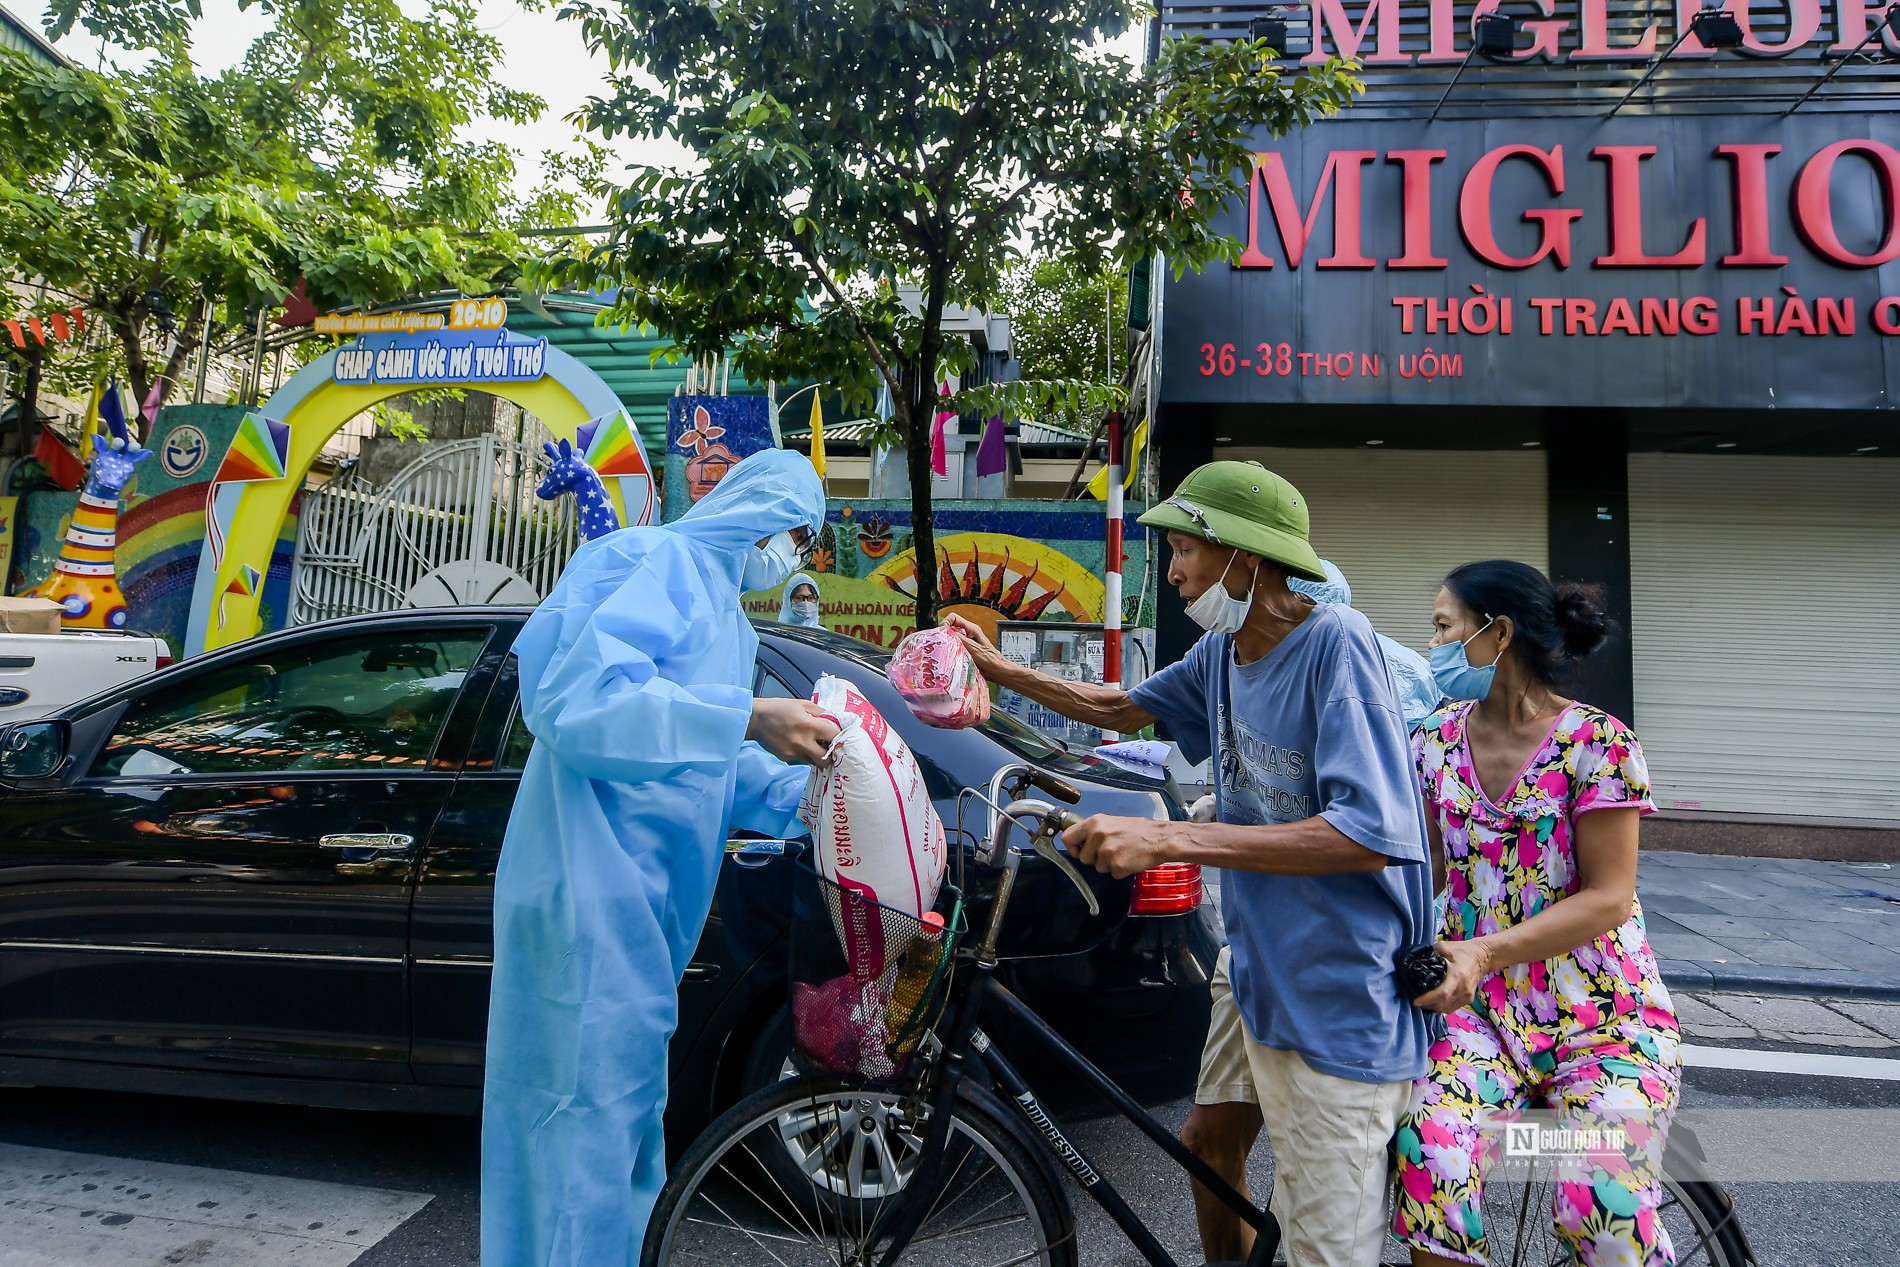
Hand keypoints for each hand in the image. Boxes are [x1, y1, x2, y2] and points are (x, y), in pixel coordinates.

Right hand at [747, 698, 840, 766]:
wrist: (755, 719)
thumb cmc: (778, 708)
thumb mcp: (803, 704)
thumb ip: (821, 713)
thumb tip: (834, 721)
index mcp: (809, 726)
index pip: (835, 737)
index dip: (839, 737)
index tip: (838, 735)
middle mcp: (803, 743)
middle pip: (827, 759)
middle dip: (831, 754)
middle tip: (829, 746)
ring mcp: (794, 753)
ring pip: (815, 762)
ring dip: (818, 755)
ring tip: (814, 745)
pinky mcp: (786, 758)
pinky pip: (802, 760)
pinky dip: (805, 754)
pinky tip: (799, 744)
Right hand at [941, 614, 1007, 677]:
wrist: (997, 671)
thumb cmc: (991, 660)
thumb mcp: (974, 649)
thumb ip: (961, 640)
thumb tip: (947, 633)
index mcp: (972, 629)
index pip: (954, 618)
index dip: (946, 623)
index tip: (942, 633)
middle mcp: (968, 634)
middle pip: (950, 628)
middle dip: (944, 634)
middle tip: (942, 644)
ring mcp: (966, 642)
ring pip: (951, 638)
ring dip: (947, 644)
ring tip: (945, 651)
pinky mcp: (964, 650)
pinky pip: (953, 647)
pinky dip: (950, 651)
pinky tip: (950, 657)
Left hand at [1061, 813, 1180, 878]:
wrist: (1161, 838)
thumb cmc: (1139, 830)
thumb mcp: (1111, 823)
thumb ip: (1094, 831)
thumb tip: (1079, 841)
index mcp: (1094, 822)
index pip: (1067, 838)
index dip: (1073, 848)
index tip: (1080, 851)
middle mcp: (1098, 836)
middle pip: (1083, 858)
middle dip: (1095, 859)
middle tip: (1111, 850)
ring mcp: (1107, 852)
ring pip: (1098, 867)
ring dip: (1109, 864)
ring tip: (1123, 852)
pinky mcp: (1117, 866)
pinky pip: (1112, 874)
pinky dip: (1120, 870)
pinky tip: (1130, 859)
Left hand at [1412, 937, 1492, 1012]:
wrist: (1483, 957)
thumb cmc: (1463, 950)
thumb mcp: (1444, 947)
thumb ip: (1430, 954)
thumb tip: (1415, 960)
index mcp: (1458, 975)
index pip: (1442, 993)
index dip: (1428, 999)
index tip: (1415, 1001)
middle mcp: (1463, 989)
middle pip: (1443, 1004)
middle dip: (1427, 1004)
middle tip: (1415, 999)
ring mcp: (1467, 996)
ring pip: (1447, 1008)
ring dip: (1433, 1007)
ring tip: (1423, 1001)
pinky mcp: (1468, 999)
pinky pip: (1452, 1008)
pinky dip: (1441, 1007)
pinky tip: (1433, 1002)